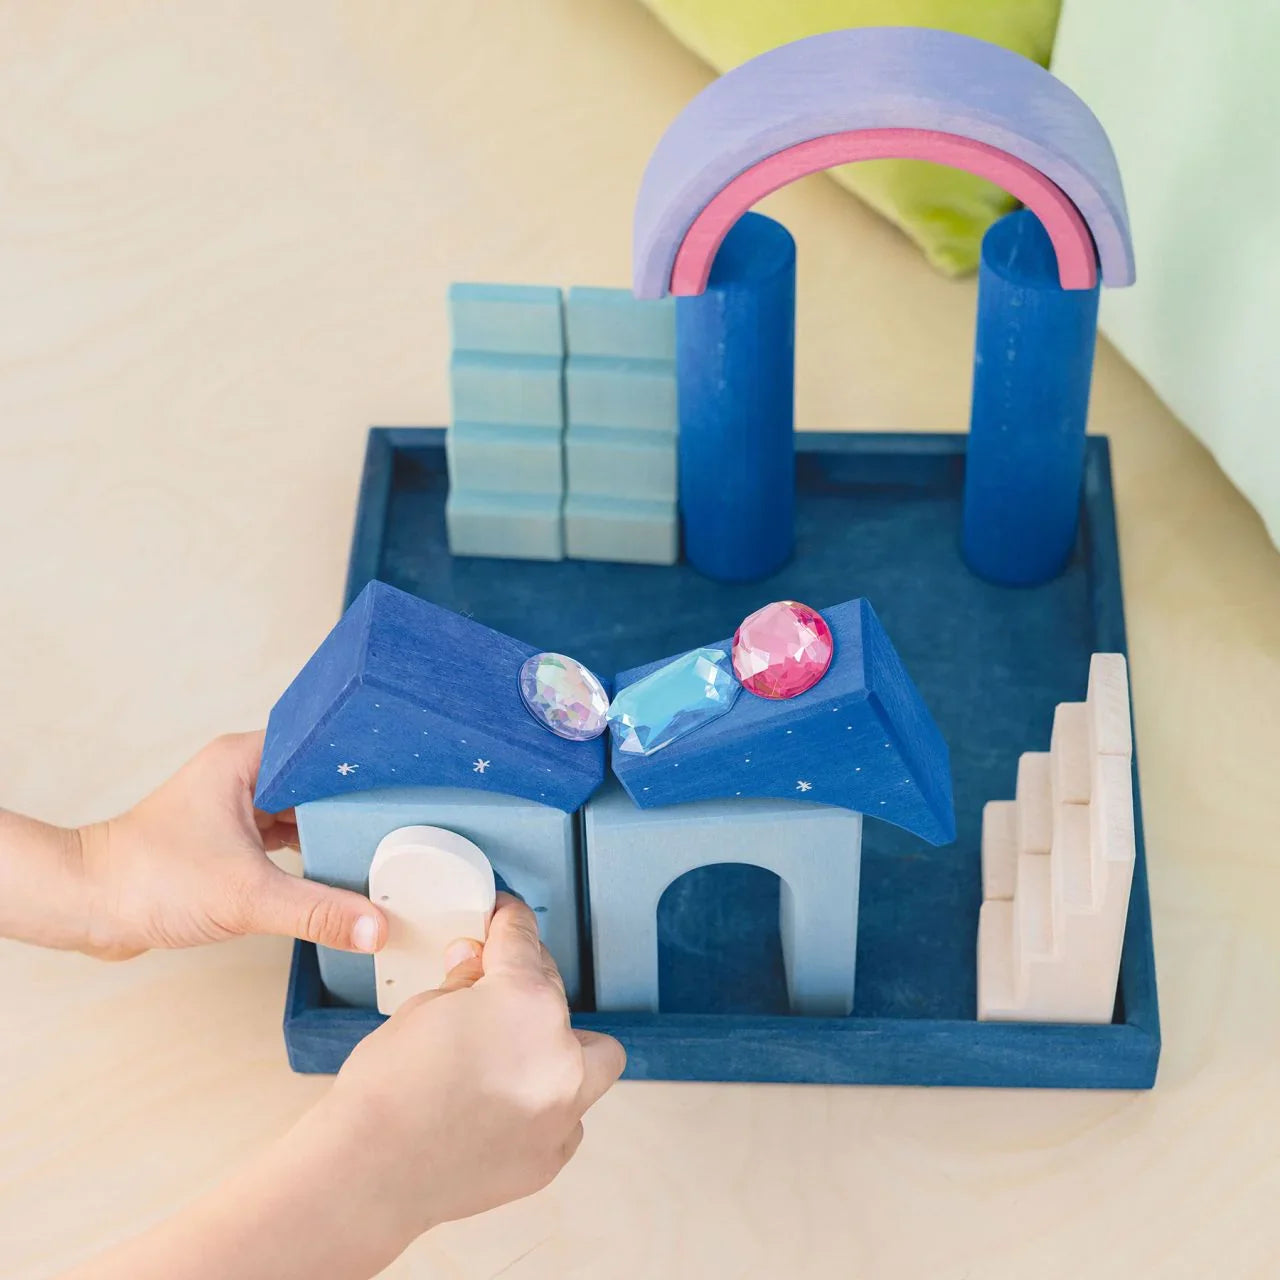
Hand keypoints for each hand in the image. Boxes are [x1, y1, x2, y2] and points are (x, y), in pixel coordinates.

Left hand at [75, 731, 384, 959]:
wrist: (89, 907)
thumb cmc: (146, 880)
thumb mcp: (247, 896)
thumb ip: (317, 912)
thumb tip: (375, 928)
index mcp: (244, 760)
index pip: (319, 745)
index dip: (359, 761)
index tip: (399, 777)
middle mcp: (240, 774)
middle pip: (316, 778)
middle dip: (352, 799)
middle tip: (399, 813)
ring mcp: (234, 805)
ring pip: (301, 808)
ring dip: (330, 828)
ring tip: (376, 842)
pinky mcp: (229, 838)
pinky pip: (284, 835)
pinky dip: (308, 850)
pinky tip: (336, 867)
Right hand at [302, 894, 625, 1255]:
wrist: (366, 1176)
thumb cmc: (385, 1094)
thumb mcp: (420, 1009)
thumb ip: (463, 982)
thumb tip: (477, 965)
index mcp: (525, 1002)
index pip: (524, 941)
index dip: (509, 921)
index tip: (506, 918)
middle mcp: (558, 1053)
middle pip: (556, 991)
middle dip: (525, 983)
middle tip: (491, 988)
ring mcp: (561, 1109)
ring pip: (595, 1059)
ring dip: (565, 1043)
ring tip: (521, 1046)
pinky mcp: (551, 1156)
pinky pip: (570, 1114)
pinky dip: (551, 1101)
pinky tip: (511, 1100)